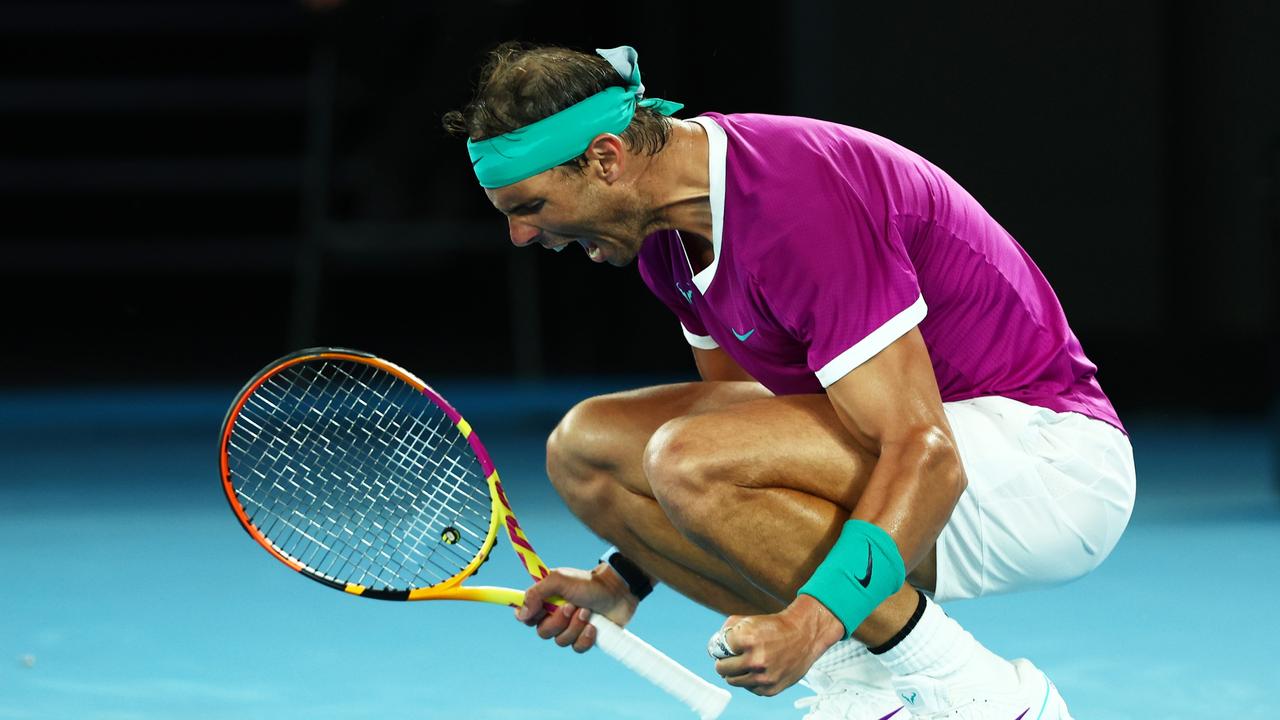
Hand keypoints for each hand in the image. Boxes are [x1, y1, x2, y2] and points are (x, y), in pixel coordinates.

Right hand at [514, 564, 638, 652]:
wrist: (617, 591)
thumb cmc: (588, 582)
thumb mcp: (559, 580)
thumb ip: (537, 593)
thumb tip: (521, 614)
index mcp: (545, 600)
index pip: (526, 616)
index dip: (528, 617)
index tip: (538, 612)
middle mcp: (555, 615)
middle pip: (543, 632)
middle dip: (559, 621)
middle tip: (572, 606)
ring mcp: (570, 628)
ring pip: (560, 641)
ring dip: (575, 626)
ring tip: (587, 611)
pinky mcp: (584, 637)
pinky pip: (576, 648)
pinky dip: (585, 638)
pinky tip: (594, 626)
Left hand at [711, 594, 844, 695]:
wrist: (804, 635)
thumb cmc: (775, 627)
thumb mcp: (749, 620)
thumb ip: (728, 630)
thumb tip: (715, 644)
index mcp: (748, 639)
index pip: (719, 649)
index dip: (722, 647)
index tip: (726, 647)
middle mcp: (756, 660)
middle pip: (722, 668)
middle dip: (724, 662)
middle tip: (730, 658)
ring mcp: (764, 677)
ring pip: (733, 681)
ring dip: (735, 673)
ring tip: (744, 663)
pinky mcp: (770, 688)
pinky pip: (749, 688)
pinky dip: (750, 680)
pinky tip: (758, 670)